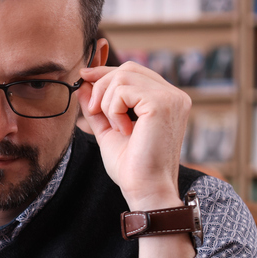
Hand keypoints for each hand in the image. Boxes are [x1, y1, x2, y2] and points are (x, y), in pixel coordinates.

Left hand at [76, 62, 191, 210]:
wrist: (145, 188)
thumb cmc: (132, 166)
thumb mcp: (109, 130)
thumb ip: (98, 107)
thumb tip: (83, 84)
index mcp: (165, 100)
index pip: (133, 71)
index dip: (105, 72)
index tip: (83, 76)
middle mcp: (173, 95)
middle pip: (127, 69)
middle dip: (101, 86)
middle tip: (93, 111)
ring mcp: (171, 97)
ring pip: (122, 77)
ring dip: (107, 103)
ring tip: (114, 127)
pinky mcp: (162, 103)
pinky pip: (123, 91)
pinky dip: (114, 111)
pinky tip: (123, 130)